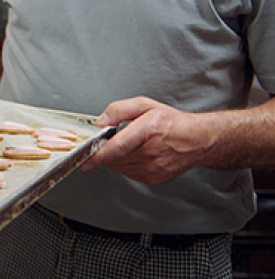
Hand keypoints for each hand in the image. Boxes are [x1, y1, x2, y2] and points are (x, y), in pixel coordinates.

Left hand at [81, 97, 217, 184]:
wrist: (198, 141)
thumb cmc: (172, 122)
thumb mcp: (145, 105)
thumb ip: (119, 109)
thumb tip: (101, 120)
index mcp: (148, 131)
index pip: (118, 147)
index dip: (98, 155)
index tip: (85, 159)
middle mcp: (150, 152)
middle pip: (114, 158)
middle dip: (106, 151)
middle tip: (112, 140)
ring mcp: (153, 168)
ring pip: (119, 167)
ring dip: (115, 158)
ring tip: (128, 146)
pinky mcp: (154, 178)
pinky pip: (129, 173)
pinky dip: (125, 164)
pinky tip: (136, 154)